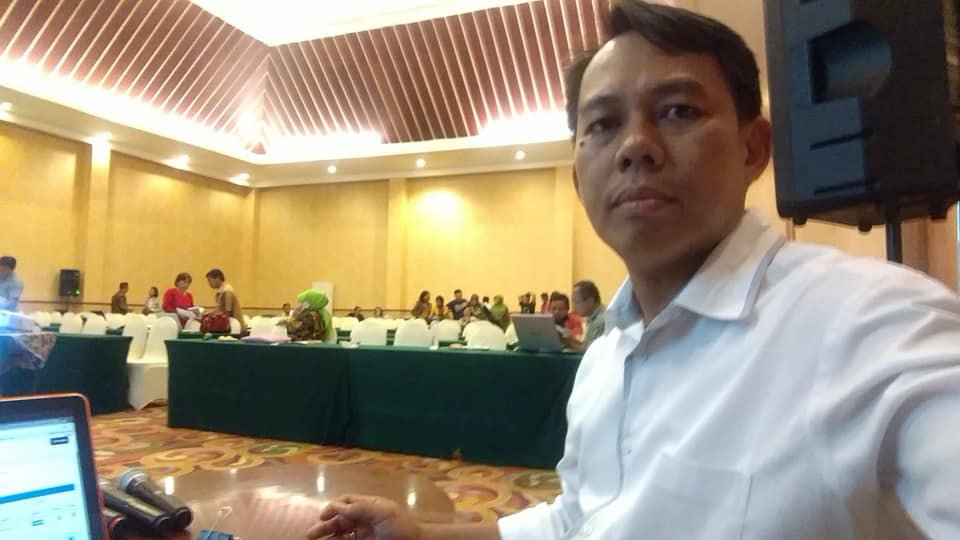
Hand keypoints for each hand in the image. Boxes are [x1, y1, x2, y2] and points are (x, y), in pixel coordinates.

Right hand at [306, 495, 422, 539]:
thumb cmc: (401, 527)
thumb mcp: (382, 512)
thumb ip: (359, 508)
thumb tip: (337, 506)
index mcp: (368, 507)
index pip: (346, 502)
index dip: (333, 507)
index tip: (323, 517)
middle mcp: (364, 520)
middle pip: (339, 520)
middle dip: (325, 526)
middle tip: (310, 535)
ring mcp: (364, 535)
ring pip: (341, 535)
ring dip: (328, 537)